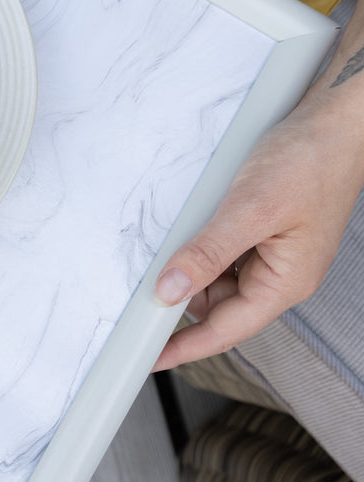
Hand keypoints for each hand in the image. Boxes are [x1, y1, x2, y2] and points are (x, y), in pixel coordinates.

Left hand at [152, 86, 363, 371]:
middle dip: (184, 293)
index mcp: (286, 282)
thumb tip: (171, 288)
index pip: (226, 330)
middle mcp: (280, 274)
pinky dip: (203, 244)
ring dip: (193, 264)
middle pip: (218, 304)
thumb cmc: (311, 161)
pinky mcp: (264, 231)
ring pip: (218, 276)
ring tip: (179, 236)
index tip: (150, 358)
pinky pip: (225, 250)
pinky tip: (193, 224)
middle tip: (147, 278)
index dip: (185, 346)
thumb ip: (209, 252)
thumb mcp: (251, 209)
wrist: (335, 123)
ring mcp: (272, 252)